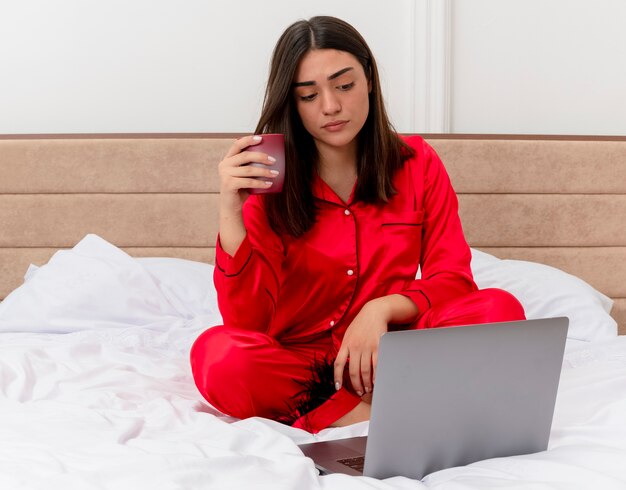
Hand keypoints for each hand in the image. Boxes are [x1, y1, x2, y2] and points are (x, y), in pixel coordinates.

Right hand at [217, 135, 279, 255]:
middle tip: (274, 160)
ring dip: (264, 171)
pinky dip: (260, 182)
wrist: (231, 205)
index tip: (261, 138)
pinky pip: (248, 181)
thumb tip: (270, 156)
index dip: (248, 140)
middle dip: (261, 157)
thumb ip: (250, 164)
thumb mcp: (244, 174)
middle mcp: (224, 164)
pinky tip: (269, 184)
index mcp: (227, 159)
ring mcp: (225, 174)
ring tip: (275, 173)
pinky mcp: (229, 184)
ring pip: (249, 169)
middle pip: (245, 156)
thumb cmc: (241, 188)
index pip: (237, 144)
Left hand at [333, 299, 389, 396]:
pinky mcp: (378, 346)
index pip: (338, 364)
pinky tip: (377, 381)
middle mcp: (355, 347)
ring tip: (368, 388)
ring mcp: (367, 347)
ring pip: (365, 370)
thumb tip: (343, 362)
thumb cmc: (361, 324)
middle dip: (356, 385)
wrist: (374, 312)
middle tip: (360, 392)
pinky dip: (376, 375)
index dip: (337, 377)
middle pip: (353, 371)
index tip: (338, 388)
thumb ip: (346, 347)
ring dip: (367, 382)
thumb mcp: (349, 334)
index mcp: (346, 344)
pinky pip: (377, 365)